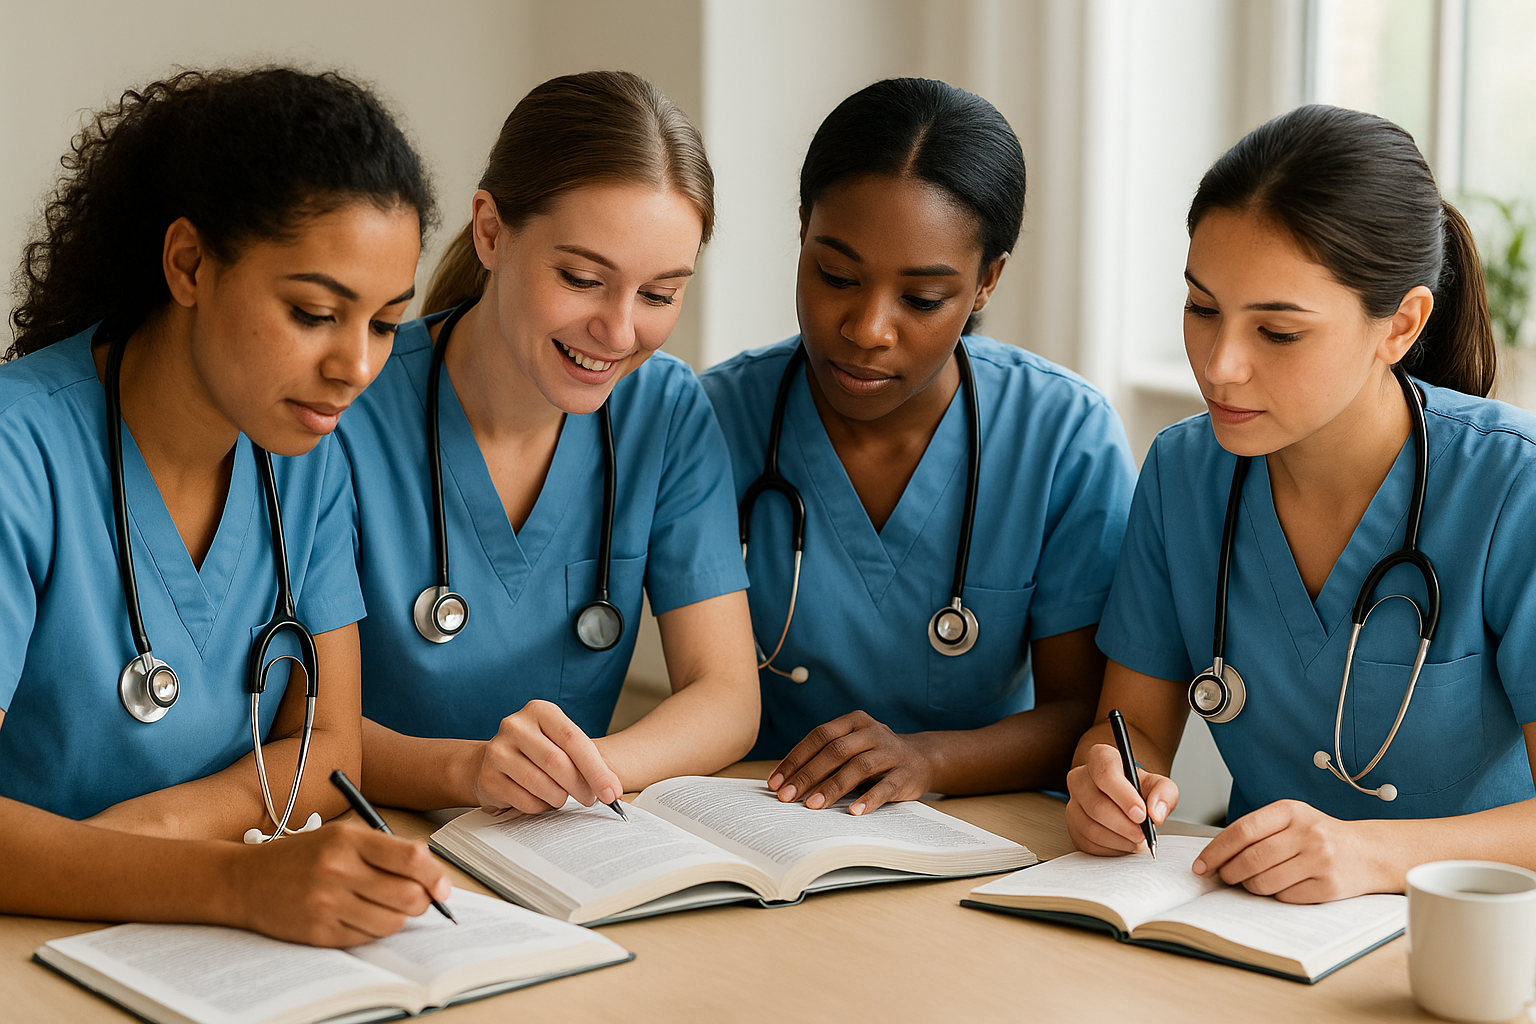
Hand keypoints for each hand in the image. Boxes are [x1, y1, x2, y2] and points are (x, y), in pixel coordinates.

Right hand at [230, 821, 450, 946]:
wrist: (244, 881)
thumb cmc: (300, 855)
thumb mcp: (342, 835)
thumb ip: (386, 849)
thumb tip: (430, 872)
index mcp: (348, 840)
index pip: (411, 859)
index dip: (436, 876)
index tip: (443, 887)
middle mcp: (338, 871)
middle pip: (408, 896)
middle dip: (423, 901)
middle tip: (420, 899)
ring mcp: (327, 904)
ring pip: (392, 922)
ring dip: (399, 918)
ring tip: (386, 906)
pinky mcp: (318, 933)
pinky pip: (367, 939)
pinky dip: (374, 931)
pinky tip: (362, 916)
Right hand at [471, 700, 622, 815]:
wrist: (491, 762)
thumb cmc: (537, 753)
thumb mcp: (560, 744)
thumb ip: (586, 761)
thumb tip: (613, 790)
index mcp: (539, 711)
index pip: (574, 740)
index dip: (597, 770)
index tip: (612, 792)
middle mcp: (515, 726)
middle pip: (557, 763)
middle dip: (581, 787)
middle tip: (592, 799)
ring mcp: (497, 751)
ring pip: (542, 785)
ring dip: (560, 798)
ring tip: (563, 797)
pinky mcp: (488, 778)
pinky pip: (526, 801)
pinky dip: (541, 807)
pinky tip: (541, 800)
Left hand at [767, 711, 935, 814]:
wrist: (922, 759)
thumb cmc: (873, 756)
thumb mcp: (851, 748)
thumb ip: (825, 759)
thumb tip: (786, 783)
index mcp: (853, 721)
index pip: (819, 736)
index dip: (795, 759)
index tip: (775, 782)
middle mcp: (872, 731)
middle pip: (835, 751)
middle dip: (807, 775)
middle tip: (787, 797)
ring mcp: (890, 751)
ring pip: (858, 767)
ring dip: (832, 787)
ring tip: (812, 806)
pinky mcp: (906, 773)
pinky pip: (885, 786)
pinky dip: (868, 799)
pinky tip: (853, 812)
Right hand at [1065, 742, 1178, 854]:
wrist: (1126, 800)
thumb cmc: (1139, 789)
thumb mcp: (1159, 784)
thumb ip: (1164, 793)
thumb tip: (1155, 813)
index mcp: (1100, 758)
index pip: (1105, 773)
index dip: (1123, 796)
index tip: (1141, 814)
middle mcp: (1080, 777)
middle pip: (1096, 805)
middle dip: (1124, 825)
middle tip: (1143, 833)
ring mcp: (1073, 802)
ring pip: (1090, 827)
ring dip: (1119, 840)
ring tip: (1136, 840)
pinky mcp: (1072, 825)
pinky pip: (1087, 842)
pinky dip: (1110, 848)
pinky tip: (1124, 843)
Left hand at [1194, 799, 1375, 902]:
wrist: (1369, 852)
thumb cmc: (1319, 836)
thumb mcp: (1291, 820)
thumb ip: (1257, 831)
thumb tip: (1214, 856)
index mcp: (1291, 811)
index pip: (1242, 831)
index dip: (1215, 851)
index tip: (1200, 865)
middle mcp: (1307, 833)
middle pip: (1250, 859)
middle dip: (1229, 872)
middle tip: (1224, 877)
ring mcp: (1320, 860)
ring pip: (1264, 881)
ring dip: (1251, 886)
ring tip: (1255, 881)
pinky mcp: (1329, 886)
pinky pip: (1285, 897)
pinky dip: (1276, 895)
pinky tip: (1284, 886)